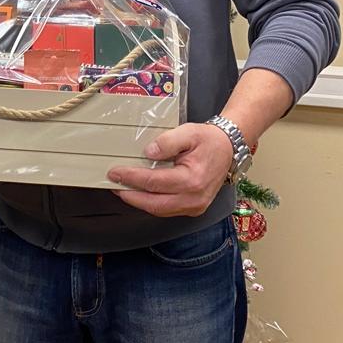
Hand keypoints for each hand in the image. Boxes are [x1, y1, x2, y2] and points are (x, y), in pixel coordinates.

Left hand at [106, 122, 232, 217]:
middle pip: (154, 203)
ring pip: (159, 210)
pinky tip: (140, 194)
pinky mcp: (194, 208)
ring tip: (123, 189)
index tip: (116, 172)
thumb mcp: (188, 132)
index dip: (131, 178)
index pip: (153, 182)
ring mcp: (195, 206)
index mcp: (192, 180)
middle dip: (130, 195)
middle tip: (114, 184)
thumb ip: (167, 142)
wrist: (228, 149)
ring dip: (139, 201)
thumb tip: (148, 153)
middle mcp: (194, 198)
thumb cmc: (208, 140)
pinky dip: (151, 203)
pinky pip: (167, 210)